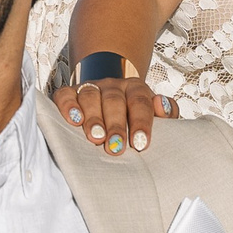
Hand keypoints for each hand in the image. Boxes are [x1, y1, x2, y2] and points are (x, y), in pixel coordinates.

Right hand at [52, 77, 178, 155]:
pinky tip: (72, 120)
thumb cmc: (133, 116)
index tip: (140, 144)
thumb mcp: (154, 114)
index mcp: (136, 88)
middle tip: (116, 147)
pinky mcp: (70, 92)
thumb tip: (161, 105)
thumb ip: (167, 112)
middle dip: (116, 125)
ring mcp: (90, 87)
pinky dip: (68, 106)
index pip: (140, 102)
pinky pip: (66, 95)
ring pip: (90, 96)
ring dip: (93, 118)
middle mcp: (112, 85)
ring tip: (96, 137)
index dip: (140, 122)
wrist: (109, 98)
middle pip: (114, 100)